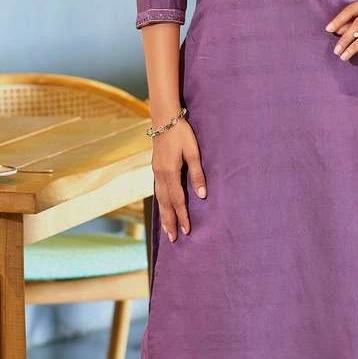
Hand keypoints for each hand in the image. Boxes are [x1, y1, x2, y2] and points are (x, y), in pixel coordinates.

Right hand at [152, 119, 206, 241]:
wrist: (164, 119)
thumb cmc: (182, 134)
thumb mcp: (193, 152)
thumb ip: (197, 174)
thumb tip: (202, 195)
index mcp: (170, 172)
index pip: (177, 200)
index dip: (182, 216)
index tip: (187, 231)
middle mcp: (160, 175)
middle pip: (165, 204)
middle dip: (170, 222)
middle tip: (173, 239)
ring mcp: (156, 172)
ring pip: (159, 199)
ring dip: (163, 215)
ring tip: (167, 229)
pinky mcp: (155, 169)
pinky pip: (157, 191)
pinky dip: (160, 203)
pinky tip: (163, 208)